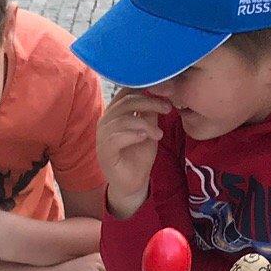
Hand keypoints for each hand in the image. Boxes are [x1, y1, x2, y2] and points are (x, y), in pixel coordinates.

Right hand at [96, 88, 168, 219]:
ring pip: (122, 119)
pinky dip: (133, 135)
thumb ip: (150, 112)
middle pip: (126, 102)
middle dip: (150, 103)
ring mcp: (102, 136)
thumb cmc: (139, 155)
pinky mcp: (104, 152)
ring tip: (159, 134)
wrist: (133, 183)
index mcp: (115, 112)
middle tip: (167, 109)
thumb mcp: (149, 129)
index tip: (166, 92)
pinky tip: (145, 138)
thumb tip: (159, 91)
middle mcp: (106, 121)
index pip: (126, 91)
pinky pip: (116, 138)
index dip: (145, 87)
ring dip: (144, 124)